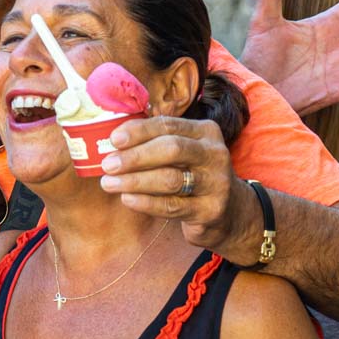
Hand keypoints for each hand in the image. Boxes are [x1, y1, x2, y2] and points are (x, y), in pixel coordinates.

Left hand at [99, 116, 248, 253]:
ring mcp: (216, 183)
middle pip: (172, 149)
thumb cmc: (193, 176)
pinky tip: (127, 199)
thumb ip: (155, 143)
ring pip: (170, 179)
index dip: (139, 131)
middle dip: (135, 156)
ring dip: (135, 181)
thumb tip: (114, 142)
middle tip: (108, 164)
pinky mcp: (210, 210)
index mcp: (205, 132)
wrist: (229, 213)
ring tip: (109, 183)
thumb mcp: (183, 153)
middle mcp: (215, 154)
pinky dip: (146, 202)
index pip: (168, 126)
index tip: (114, 139)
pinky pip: (172, 206)